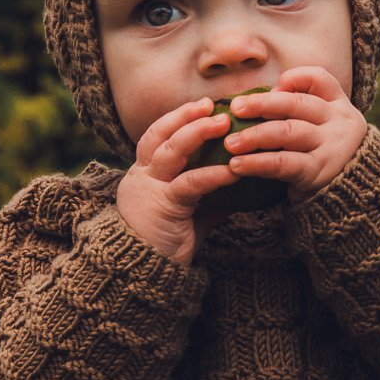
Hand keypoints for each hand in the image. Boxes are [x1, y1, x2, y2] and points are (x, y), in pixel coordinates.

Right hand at [116, 99, 239, 266]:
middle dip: (185, 116)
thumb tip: (238, 181)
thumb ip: (208, 196)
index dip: (177, 119)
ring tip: (223, 121)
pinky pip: (191, 183)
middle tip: (212, 104)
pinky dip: (214, 174)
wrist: (141, 275)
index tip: (203, 106)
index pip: (156, 136)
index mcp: (143, 175)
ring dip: (197, 132)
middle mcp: (141, 176)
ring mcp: (149, 189)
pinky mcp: (163, 206)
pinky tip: (235, 169)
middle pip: (159, 135)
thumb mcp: (188, 214)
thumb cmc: (163, 245)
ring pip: (170, 151)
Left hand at [218, 66, 366, 205]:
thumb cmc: (319, 152)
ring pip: (288, 132)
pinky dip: (257, 163)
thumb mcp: (317, 126)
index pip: (320, 79)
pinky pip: (283, 163)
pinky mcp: (317, 172)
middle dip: (262, 104)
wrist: (345, 193)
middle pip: (298, 104)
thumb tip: (269, 92)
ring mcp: (330, 147)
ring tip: (230, 143)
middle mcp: (338, 122)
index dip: (296, 78)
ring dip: (254, 136)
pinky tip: (237, 165)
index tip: (276, 85)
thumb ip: (296, 107)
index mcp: (337, 105)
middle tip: (235, 108)